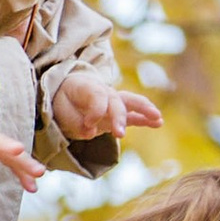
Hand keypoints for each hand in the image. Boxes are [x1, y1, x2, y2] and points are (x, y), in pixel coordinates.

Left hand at [47, 73, 163, 143]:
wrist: (65, 94)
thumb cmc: (61, 101)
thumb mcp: (60, 110)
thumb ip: (74, 121)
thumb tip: (91, 132)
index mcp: (87, 87)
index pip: (97, 97)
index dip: (94, 112)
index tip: (88, 125)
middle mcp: (103, 91)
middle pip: (115, 100)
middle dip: (119, 117)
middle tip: (119, 134)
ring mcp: (113, 101)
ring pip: (130, 102)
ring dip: (144, 110)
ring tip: (158, 119)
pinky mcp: (118, 113)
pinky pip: (134, 114)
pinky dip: (146, 118)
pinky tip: (159, 123)